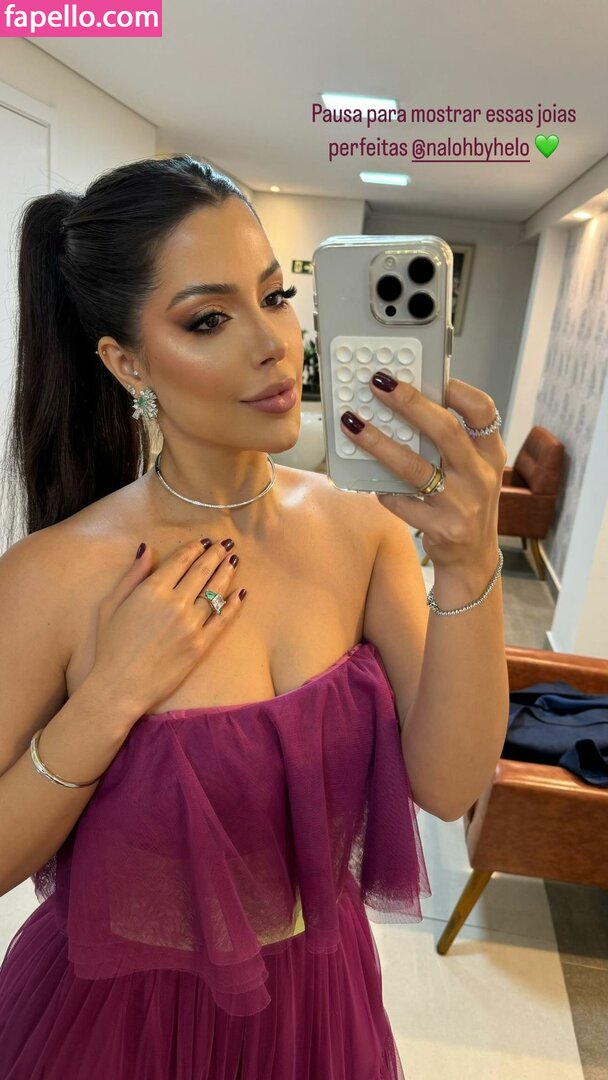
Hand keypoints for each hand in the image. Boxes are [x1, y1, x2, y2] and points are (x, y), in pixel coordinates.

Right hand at [90, 538, 246, 714]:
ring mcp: (191, 624)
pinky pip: (222, 619)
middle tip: (226, 545)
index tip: (204, 541)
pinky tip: (240, 593)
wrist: (120, 686)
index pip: (181, 561)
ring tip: (234, 561)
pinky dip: (233, 604)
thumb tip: (148, 549)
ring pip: (215, 592)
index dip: (195, 548)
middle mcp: (175, 603)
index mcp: (152, 590)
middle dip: (215, 555)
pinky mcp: (200, 645)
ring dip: (226, 573)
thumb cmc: (110, 646)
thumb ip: (132, 575)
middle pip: (202, 571)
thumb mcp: (111, 604)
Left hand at [339, 375, 507, 571]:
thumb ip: (450, 440)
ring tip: (352, 424)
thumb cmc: (465, 501)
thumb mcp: (472, 469)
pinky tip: (368, 478)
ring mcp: (462, 503)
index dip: (457, 390)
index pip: (483, 411)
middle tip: (378, 384)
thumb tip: (406, 402)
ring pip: (415, 467)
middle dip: (409, 403)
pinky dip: (382, 488)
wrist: (472, 558)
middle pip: (445, 431)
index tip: (428, 374)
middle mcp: (480, 476)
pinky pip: (401, 501)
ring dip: (379, 443)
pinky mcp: (442, 528)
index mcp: (490, 453)